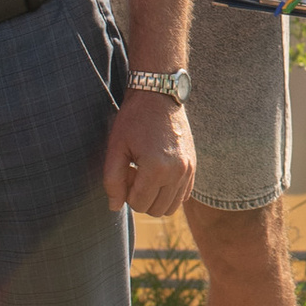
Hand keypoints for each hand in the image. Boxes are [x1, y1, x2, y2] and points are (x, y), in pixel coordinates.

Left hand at [103, 88, 195, 219]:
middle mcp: (177, 172)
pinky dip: (169, 193)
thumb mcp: (115, 148)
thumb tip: (114, 207)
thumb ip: (112, 180)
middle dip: (141, 198)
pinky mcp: (193, 166)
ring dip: (155, 198)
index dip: (126, 193)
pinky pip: (183, 196)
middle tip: (134, 174)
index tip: (125, 172)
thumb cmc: (133, 120)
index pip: (138, 204)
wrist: (159, 96)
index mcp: (156, 168)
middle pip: (156, 210)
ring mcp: (189, 170)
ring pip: (171, 207)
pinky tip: (158, 174)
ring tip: (146, 175)